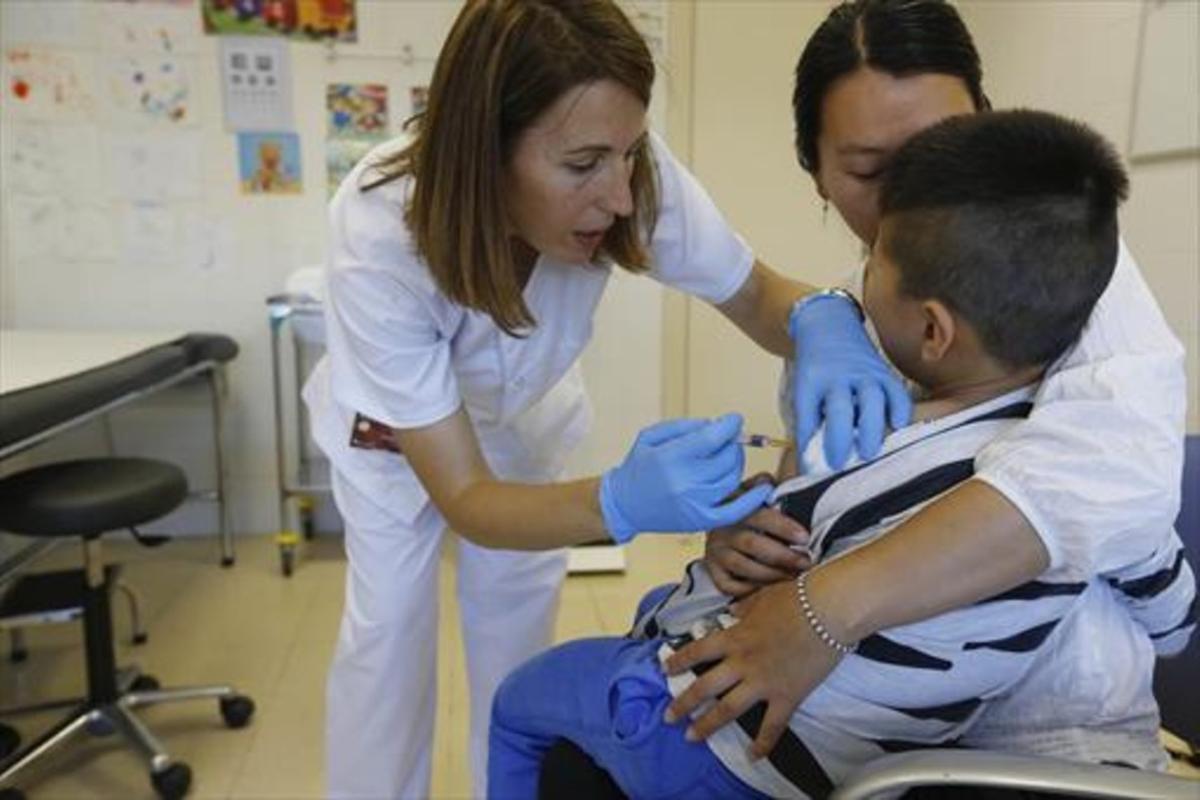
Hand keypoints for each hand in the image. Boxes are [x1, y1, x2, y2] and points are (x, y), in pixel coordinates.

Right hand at [600, 414, 772, 542]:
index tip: (734, 420)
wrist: (625, 506)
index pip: (713, 437)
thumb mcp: (651, 436)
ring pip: (733, 477)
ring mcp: (696, 504)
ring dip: (735, 462)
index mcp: (671, 458)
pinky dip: (754, 498)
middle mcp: (685, 482)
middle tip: (725, 439)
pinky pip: (737, 510)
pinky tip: (764, 488)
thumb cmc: (638, 469)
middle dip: (731, 443)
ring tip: (726, 457)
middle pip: (727, 456)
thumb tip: (716, 425)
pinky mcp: (702, 520)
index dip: (730, 425)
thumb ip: (685, 426)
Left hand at [661, 580, 841, 758]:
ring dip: (707, 725)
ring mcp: (763, 682)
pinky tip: (752, 757)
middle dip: (683, 703)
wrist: (828, 610)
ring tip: (691, 737)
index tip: (664, 670)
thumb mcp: (762, 597)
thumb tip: (733, 609)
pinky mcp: (787, 696)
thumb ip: (744, 607)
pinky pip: (772, 726)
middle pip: (704, 686)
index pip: (698, 651)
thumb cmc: (796, 597)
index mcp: (735, 637)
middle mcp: (742, 662)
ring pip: (728, 709)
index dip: (678, 661)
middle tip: (667, 717)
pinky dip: (763, 744)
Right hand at [705, 474, 810, 596]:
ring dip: (772, 575)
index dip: (783, 527)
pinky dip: (750, 590)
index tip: (805, 537)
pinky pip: (730, 586)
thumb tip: (769, 480)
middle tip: (806, 562)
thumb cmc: (749, 511)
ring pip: (743, 567)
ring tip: (794, 577)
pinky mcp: (713, 571)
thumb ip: (766, 487)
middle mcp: (722, 530)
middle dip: (783, 556)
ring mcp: (715, 552)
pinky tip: (769, 587)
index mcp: (735, 507)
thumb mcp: (755, 493)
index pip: (759, 516)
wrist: (718, 523)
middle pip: (752, 544)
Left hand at [790, 292, 911, 468]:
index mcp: (811, 382)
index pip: (807, 414)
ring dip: (871, 427)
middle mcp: (838, 376)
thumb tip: (812, 463)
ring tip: (868, 452)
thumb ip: (810, 421)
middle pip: (840, 407)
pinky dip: (900, 408)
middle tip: (838, 463)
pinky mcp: (883, 372)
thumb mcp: (804, 390)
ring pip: (871, 399)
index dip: (807, 442)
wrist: (828, 325)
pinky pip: (896, 391)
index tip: (809, 468)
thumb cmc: (816, 368)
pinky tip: (898, 425)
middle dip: (839, 437)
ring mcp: (863, 372)